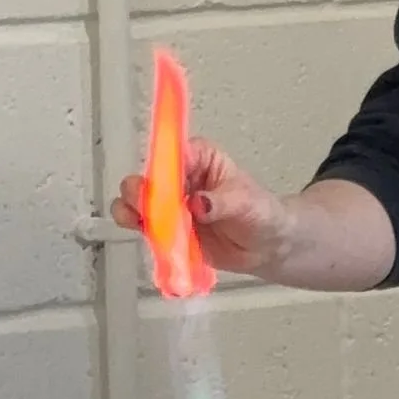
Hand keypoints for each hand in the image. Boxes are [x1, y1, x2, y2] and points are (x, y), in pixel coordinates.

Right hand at [112, 138, 291, 279]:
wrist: (266, 246)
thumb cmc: (261, 213)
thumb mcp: (246, 204)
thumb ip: (220, 204)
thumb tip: (197, 204)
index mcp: (201, 158)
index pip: (175, 152)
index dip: (163, 164)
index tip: (160, 182)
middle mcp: (181, 177)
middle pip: (150, 176)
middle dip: (141, 189)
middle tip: (147, 207)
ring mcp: (172, 203)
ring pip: (139, 199)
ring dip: (132, 208)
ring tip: (138, 220)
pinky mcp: (167, 227)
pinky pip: (144, 225)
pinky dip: (138, 230)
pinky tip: (145, 236)